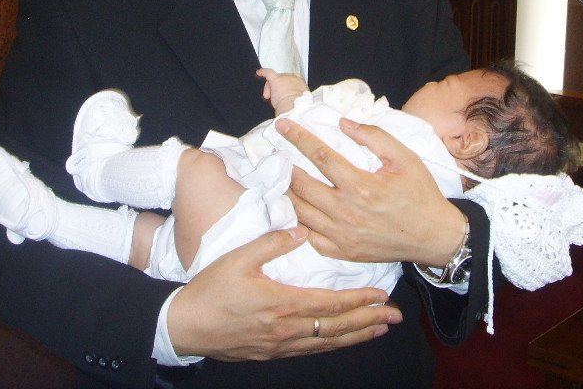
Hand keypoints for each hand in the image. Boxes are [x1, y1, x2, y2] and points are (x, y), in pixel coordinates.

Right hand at [167, 225, 401, 360]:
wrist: (187, 326)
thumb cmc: (211, 290)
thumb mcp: (239, 258)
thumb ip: (273, 243)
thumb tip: (302, 231)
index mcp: (283, 304)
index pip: (332, 304)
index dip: (359, 301)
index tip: (382, 295)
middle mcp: (288, 329)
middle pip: (338, 327)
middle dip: (369, 320)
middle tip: (395, 316)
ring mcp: (281, 345)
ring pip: (328, 342)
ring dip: (357, 335)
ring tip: (380, 329)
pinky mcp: (273, 352)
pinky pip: (312, 350)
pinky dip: (333, 345)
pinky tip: (343, 340)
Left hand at [257, 68, 307, 115]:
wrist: (294, 107)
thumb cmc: (298, 107)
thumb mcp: (300, 101)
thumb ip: (296, 99)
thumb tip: (291, 103)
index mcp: (301, 84)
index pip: (294, 80)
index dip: (288, 86)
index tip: (285, 91)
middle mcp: (293, 79)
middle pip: (283, 80)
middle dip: (278, 89)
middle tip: (276, 99)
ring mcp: (284, 78)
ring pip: (275, 79)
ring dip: (271, 88)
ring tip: (269, 97)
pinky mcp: (275, 79)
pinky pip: (268, 72)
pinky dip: (263, 72)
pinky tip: (259, 72)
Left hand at [279, 118, 467, 267]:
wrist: (435, 237)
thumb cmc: (421, 194)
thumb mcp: (406, 158)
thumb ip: (375, 137)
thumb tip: (344, 123)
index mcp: (361, 186)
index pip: (320, 156)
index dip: (298, 138)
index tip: (283, 125)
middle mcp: (346, 212)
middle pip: (302, 185)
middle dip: (284, 165)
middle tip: (276, 153)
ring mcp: (341, 236)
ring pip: (300, 212)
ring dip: (286, 192)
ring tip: (280, 177)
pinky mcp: (342, 252)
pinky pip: (308, 237)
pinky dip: (297, 221)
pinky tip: (294, 208)